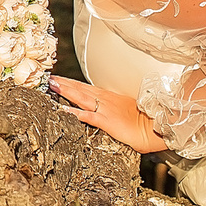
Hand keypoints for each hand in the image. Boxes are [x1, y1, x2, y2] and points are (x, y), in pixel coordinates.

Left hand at [48, 75, 169, 154]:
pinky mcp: (107, 121)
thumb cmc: (146, 122)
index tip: (58, 78)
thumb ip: (114, 109)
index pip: (86, 87)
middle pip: (80, 88)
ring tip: (51, 85)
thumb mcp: (126, 111)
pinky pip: (87, 116)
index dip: (71, 83)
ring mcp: (105, 109)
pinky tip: (62, 110)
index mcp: (109, 97)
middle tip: (48, 77)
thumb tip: (106, 110)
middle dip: (63, 83)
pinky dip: (73, 112)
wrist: (158, 127)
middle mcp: (105, 100)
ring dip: (65, 90)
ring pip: (80, 97)